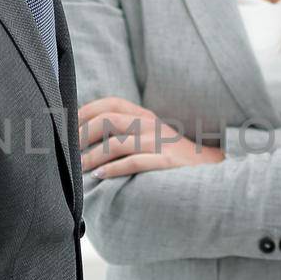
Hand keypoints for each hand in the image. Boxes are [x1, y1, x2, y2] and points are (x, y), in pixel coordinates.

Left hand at [78, 96, 224, 177]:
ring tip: (79, 168)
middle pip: (109, 120)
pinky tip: (100, 176)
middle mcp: (151, 125)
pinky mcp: (167, 162)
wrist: (213, 171)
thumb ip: (128, 133)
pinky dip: (113, 169)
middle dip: (83, 133)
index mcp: (146, 117)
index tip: (67, 124)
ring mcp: (160, 143)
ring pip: (117, 143)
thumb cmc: (174, 158)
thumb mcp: (152, 138)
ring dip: (92, 156)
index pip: (111, 104)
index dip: (87, 111)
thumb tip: (89, 138)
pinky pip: (134, 162)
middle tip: (68, 149)